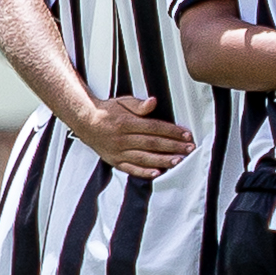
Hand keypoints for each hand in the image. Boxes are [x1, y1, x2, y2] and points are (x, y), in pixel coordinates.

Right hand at [75, 93, 191, 175]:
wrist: (86, 123)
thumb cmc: (108, 111)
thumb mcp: (122, 102)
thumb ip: (139, 105)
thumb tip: (153, 102)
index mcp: (126, 123)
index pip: (154, 128)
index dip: (172, 131)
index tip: (186, 134)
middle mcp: (122, 139)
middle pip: (152, 144)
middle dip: (173, 146)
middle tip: (189, 148)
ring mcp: (118, 152)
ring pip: (144, 158)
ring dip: (163, 160)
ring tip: (179, 161)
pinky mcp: (115, 161)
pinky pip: (131, 169)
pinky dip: (144, 172)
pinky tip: (158, 173)